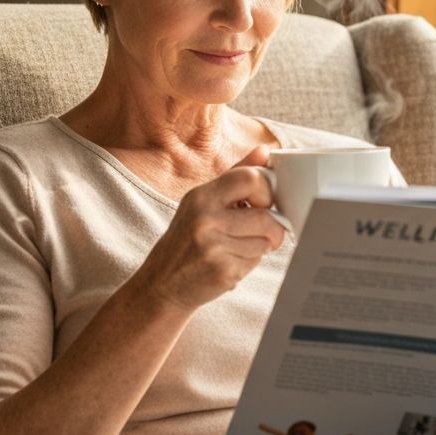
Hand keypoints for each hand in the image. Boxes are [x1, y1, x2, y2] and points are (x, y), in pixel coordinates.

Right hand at [133, 151, 285, 312]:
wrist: (161, 283)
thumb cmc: (187, 241)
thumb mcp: (203, 202)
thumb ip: (236, 176)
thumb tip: (265, 150)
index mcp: (202, 196)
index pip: (250, 178)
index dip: (267, 190)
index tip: (264, 202)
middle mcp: (205, 218)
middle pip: (265, 215)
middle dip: (274, 227)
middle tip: (266, 231)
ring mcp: (213, 246)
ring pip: (265, 241)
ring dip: (261, 247)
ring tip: (240, 248)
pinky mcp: (222, 271)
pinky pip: (256, 261)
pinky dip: (250, 264)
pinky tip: (230, 263)